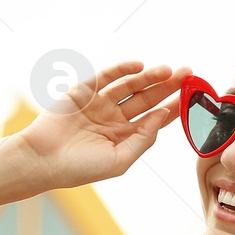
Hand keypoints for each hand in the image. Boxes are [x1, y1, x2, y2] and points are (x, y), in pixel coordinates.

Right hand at [16, 60, 190, 188]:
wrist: (42, 160)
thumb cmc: (79, 168)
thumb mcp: (119, 160)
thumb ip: (143, 139)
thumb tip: (163, 116)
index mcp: (124, 136)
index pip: (155, 117)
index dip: (173, 105)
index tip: (192, 95)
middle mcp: (114, 118)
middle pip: (147, 98)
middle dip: (167, 86)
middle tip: (188, 73)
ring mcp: (98, 103)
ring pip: (130, 86)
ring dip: (149, 77)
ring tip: (168, 70)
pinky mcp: (83, 92)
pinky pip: (106, 77)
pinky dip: (122, 69)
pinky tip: (140, 66)